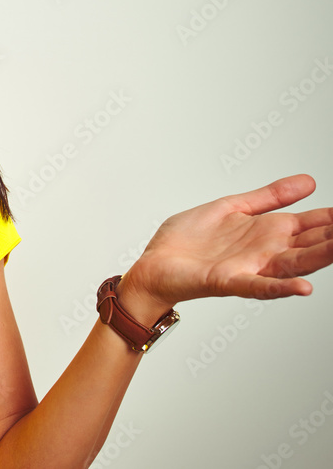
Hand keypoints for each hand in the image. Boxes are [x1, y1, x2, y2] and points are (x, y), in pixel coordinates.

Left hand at [123, 174, 332, 311]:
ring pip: (294, 264)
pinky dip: (282, 287)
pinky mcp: (229, 281)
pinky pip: (261, 286)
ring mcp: (250, 267)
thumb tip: (309, 181)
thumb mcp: (232, 207)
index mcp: (266, 231)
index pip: (311, 224)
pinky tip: (304, 287)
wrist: (153, 264)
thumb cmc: (186, 241)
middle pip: (311, 245)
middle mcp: (265, 251)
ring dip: (321, 259)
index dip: (332, 219)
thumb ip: (269, 196)